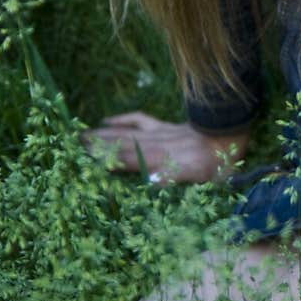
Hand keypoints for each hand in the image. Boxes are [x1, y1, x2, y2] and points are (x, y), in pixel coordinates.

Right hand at [82, 111, 249, 184]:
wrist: (229, 137)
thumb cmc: (216, 166)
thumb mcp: (200, 179)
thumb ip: (174, 179)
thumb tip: (150, 181)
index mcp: (161, 160)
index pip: (128, 160)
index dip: (106, 160)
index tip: (84, 161)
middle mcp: (155, 145)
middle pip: (120, 145)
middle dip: (96, 146)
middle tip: (70, 146)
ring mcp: (158, 133)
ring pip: (125, 132)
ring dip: (103, 134)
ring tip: (80, 135)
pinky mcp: (163, 126)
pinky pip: (139, 120)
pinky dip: (122, 119)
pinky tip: (107, 120)